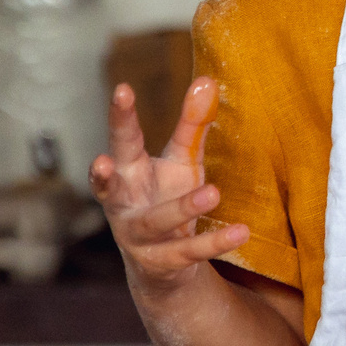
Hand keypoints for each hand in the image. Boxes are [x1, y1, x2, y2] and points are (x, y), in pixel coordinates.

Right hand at [91, 78, 246, 298]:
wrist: (163, 265)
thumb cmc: (167, 197)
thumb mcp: (182, 160)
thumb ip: (192, 124)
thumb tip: (208, 79)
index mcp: (129, 172)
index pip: (123, 140)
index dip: (120, 117)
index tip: (122, 90)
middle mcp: (124, 204)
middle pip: (111, 187)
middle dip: (105, 175)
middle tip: (105, 158)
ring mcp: (136, 237)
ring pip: (154, 222)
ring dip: (182, 208)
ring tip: (214, 192)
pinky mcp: (160, 263)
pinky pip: (186, 253)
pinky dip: (213, 243)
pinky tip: (241, 231)